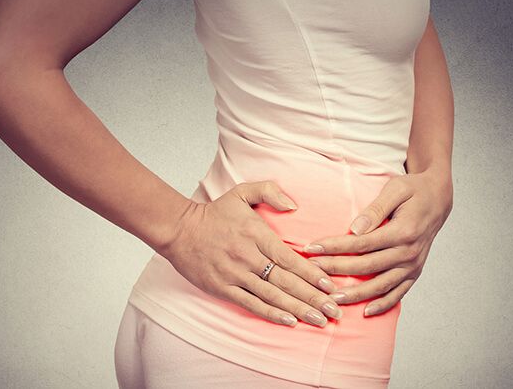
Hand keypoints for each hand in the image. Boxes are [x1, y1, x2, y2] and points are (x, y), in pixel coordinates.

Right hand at [158, 180, 343, 327]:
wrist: (178, 229)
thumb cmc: (214, 213)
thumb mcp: (241, 192)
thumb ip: (270, 191)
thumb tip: (294, 205)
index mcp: (257, 235)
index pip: (290, 258)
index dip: (312, 273)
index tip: (331, 285)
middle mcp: (248, 256)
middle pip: (286, 281)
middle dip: (313, 297)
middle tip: (335, 310)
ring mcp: (235, 274)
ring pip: (272, 295)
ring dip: (298, 309)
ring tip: (320, 320)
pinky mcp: (222, 288)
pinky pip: (251, 304)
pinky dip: (271, 314)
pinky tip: (289, 321)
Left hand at [303, 169, 452, 316]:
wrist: (438, 199)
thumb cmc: (414, 190)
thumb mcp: (396, 189)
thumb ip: (375, 209)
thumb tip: (355, 229)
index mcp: (403, 231)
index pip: (361, 243)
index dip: (335, 247)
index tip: (312, 248)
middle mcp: (409, 252)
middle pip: (366, 266)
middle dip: (336, 269)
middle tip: (311, 271)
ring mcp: (413, 265)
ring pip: (380, 285)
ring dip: (355, 294)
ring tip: (330, 299)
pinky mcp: (414, 273)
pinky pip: (398, 293)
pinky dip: (383, 305)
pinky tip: (365, 312)